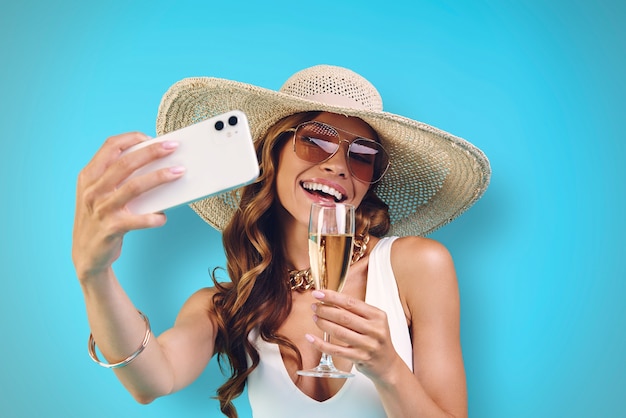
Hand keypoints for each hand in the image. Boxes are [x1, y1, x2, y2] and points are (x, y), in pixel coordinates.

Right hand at [72, 132, 184, 280]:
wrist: (86, 256)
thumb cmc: (99, 220)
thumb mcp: (98, 195)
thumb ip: (116, 178)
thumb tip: (152, 163)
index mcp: (89, 176)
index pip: (110, 147)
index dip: (131, 138)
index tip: (151, 138)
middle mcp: (93, 190)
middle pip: (126, 163)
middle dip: (152, 152)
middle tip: (173, 147)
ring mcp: (102, 209)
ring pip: (134, 186)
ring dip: (159, 177)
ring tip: (178, 172)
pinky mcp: (112, 228)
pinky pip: (139, 219)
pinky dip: (154, 217)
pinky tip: (163, 217)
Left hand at [306, 289, 403, 382]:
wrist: (388, 364)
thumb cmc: (376, 339)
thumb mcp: (373, 321)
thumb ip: (356, 312)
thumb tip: (329, 300)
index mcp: (378, 316)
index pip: (351, 303)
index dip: (332, 297)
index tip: (318, 293)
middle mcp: (375, 330)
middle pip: (344, 317)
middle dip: (325, 310)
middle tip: (314, 306)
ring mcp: (368, 345)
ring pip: (339, 332)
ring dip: (323, 323)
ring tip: (314, 317)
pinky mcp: (360, 358)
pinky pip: (336, 350)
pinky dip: (321, 344)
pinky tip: (311, 338)